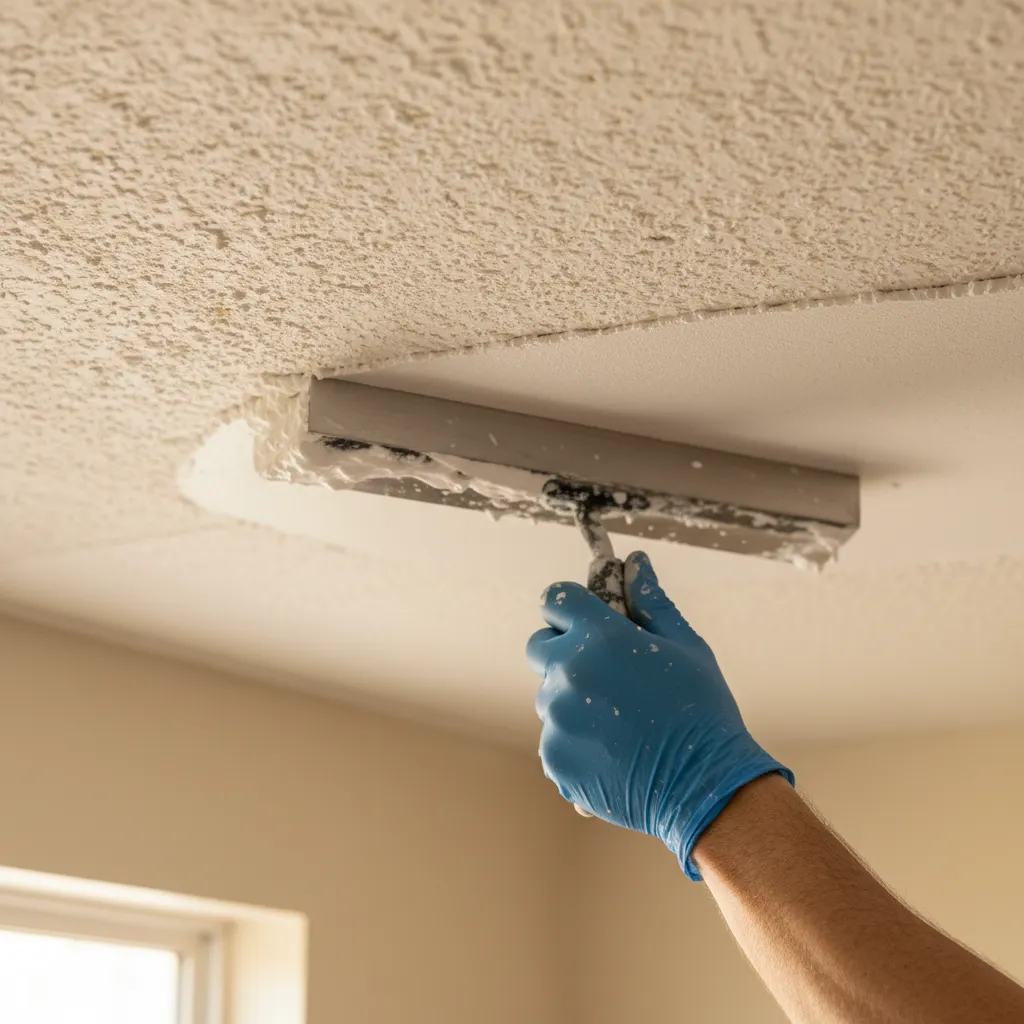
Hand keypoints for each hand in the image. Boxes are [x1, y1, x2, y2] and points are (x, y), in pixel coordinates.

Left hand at [527, 551, 792, 879]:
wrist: (704, 787)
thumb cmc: (702, 711)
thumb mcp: (686, 646)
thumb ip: (652, 602)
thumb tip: (635, 562)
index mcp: (601, 637)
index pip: (556, 599)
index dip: (570, 606)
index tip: (584, 618)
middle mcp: (570, 672)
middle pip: (540, 646)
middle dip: (562, 650)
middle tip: (603, 672)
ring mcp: (557, 717)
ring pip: (549, 696)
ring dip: (573, 700)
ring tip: (618, 722)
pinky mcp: (554, 757)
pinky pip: (554, 737)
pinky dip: (575, 742)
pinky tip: (613, 752)